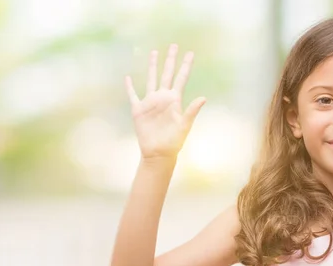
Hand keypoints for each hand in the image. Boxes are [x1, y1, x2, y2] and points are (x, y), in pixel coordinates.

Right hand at [125, 44, 205, 159]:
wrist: (158, 153)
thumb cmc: (174, 141)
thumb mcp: (185, 125)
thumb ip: (192, 111)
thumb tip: (204, 97)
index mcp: (175, 100)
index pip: (181, 78)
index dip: (186, 66)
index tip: (190, 53)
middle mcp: (163, 98)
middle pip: (167, 74)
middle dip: (170, 60)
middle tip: (174, 45)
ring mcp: (151, 102)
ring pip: (151, 79)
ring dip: (153, 66)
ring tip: (154, 53)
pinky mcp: (139, 110)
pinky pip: (133, 95)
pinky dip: (130, 87)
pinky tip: (128, 78)